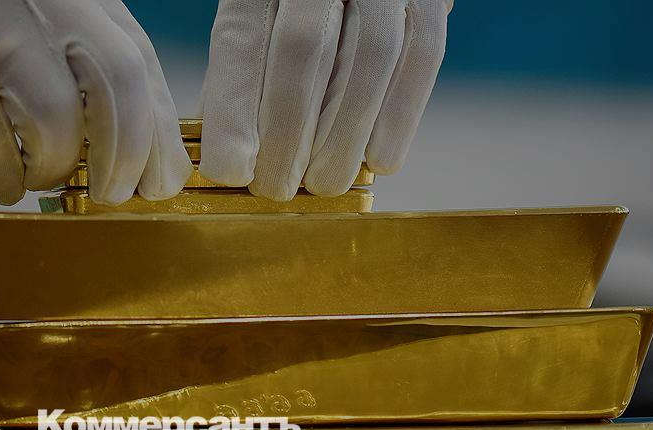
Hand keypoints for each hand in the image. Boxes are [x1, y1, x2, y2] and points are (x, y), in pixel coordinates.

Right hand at [0, 0, 191, 204]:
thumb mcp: (36, 6)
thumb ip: (77, 53)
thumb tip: (120, 132)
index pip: (140, 66)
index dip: (160, 133)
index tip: (163, 177)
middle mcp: (44, 3)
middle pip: (116, 92)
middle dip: (127, 160)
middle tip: (115, 195)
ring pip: (57, 122)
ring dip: (57, 170)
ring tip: (44, 179)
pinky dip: (3, 176)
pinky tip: (0, 179)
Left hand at [199, 0, 450, 200]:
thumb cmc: (294, 4)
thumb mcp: (255, 13)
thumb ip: (241, 68)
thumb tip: (231, 151)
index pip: (242, 42)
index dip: (234, 115)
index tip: (229, 172)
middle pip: (303, 50)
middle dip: (288, 136)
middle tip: (276, 189)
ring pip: (371, 55)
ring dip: (346, 136)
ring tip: (324, 183)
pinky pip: (423, 53)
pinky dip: (402, 115)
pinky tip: (380, 160)